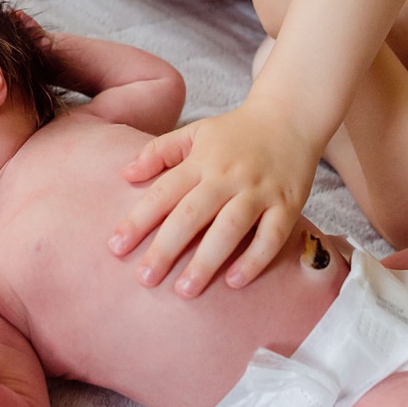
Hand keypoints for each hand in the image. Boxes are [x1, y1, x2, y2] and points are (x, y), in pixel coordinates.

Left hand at [112, 98, 318, 296]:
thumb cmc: (237, 131)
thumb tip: (125, 174)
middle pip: (192, 214)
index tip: (116, 247)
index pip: (163, 192)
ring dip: (207, 261)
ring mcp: (259, 191)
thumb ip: (160, 151)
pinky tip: (234, 282)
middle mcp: (228, 176)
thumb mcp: (196, 132)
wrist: (291, 116)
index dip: (139, 220)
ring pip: (230, 228)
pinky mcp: (288, 204)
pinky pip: (272, 236)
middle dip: (166, 249)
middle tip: (144, 279)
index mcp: (201, 160)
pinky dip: (254, 260)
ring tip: (185, 290)